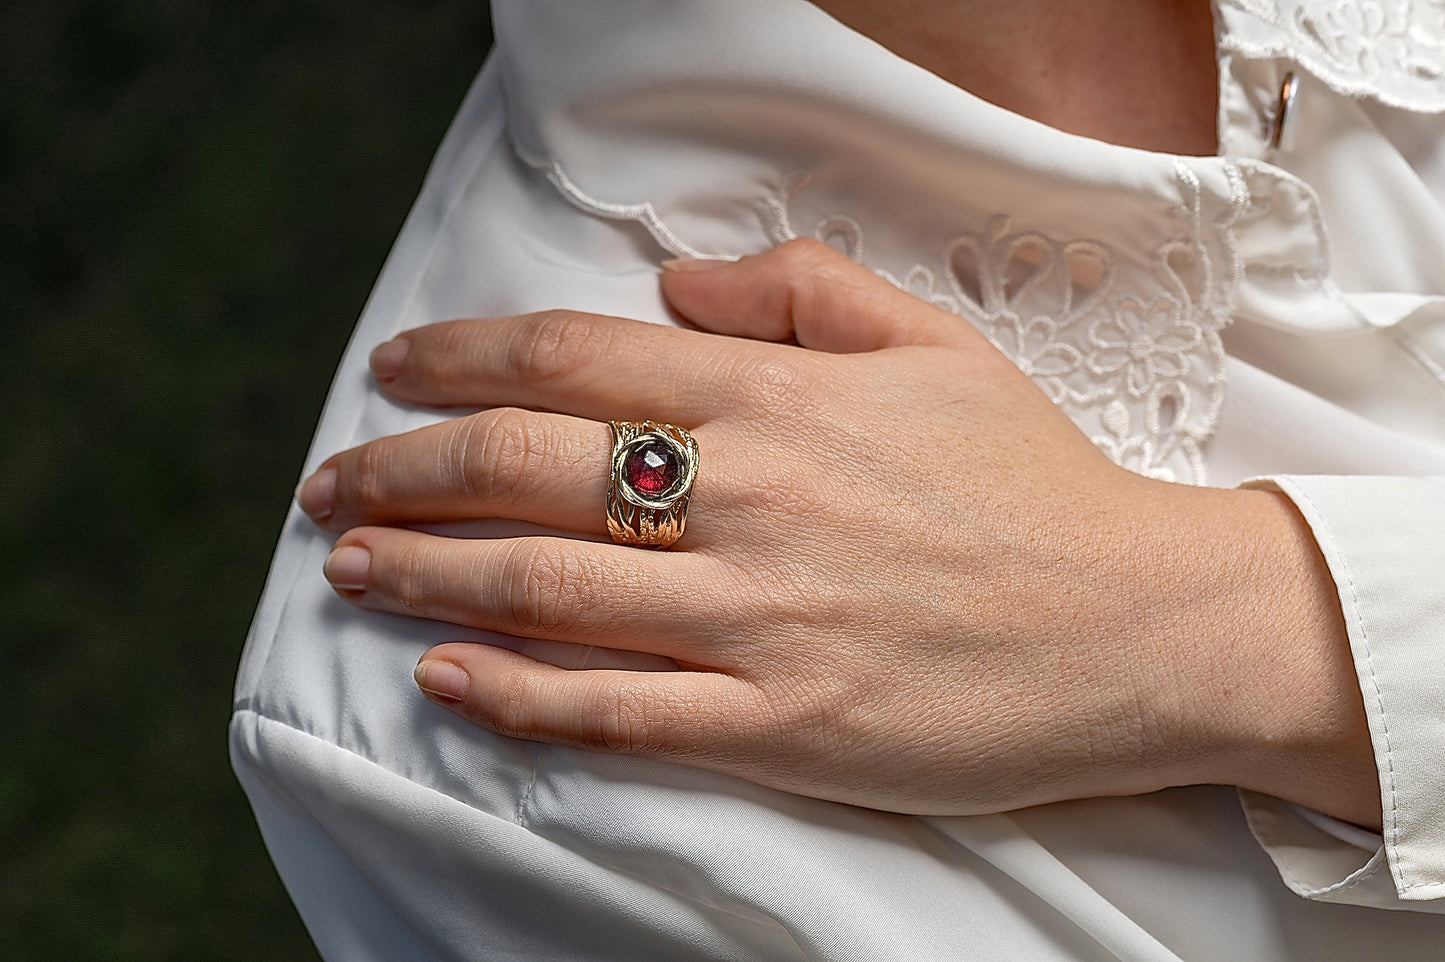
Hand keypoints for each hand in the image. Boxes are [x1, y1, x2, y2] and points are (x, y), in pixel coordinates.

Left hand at [299, 240, 1378, 824]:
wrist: (1142, 624)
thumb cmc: (1036, 485)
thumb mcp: (936, 346)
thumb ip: (802, 294)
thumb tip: (678, 294)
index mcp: (784, 400)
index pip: (575, 361)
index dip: (463, 358)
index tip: (398, 369)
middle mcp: (753, 501)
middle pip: (528, 468)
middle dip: (407, 467)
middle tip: (339, 480)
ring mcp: (761, 619)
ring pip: (548, 587)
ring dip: (427, 570)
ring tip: (352, 565)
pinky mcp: (782, 724)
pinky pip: (618, 711)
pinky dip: (517, 692)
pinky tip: (447, 674)